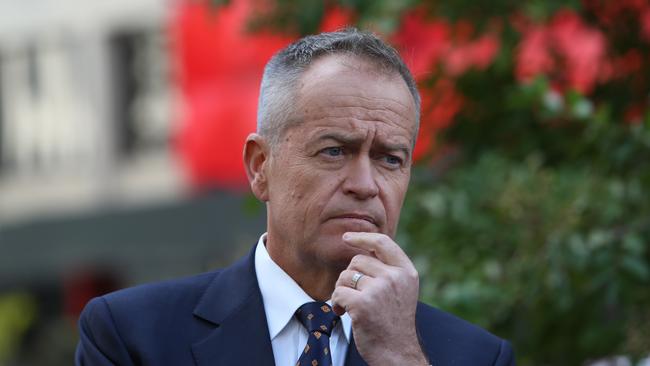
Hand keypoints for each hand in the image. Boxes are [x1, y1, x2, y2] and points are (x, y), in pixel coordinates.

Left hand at [331, 232, 428, 365]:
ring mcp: (379, 290)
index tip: (347, 237)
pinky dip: (335, 303)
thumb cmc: (394, 323)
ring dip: (341, 291)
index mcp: (406, 272)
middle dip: (350, 277)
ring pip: (345, 276)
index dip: (363, 237)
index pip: (383, 243)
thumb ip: (388, 269)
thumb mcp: (402, 290)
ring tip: (350, 306)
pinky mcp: (363, 304)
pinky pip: (338, 293)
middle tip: (354, 295)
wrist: (397, 353)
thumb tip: (363, 249)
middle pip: (357, 261)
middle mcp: (395, 278)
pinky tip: (343, 313)